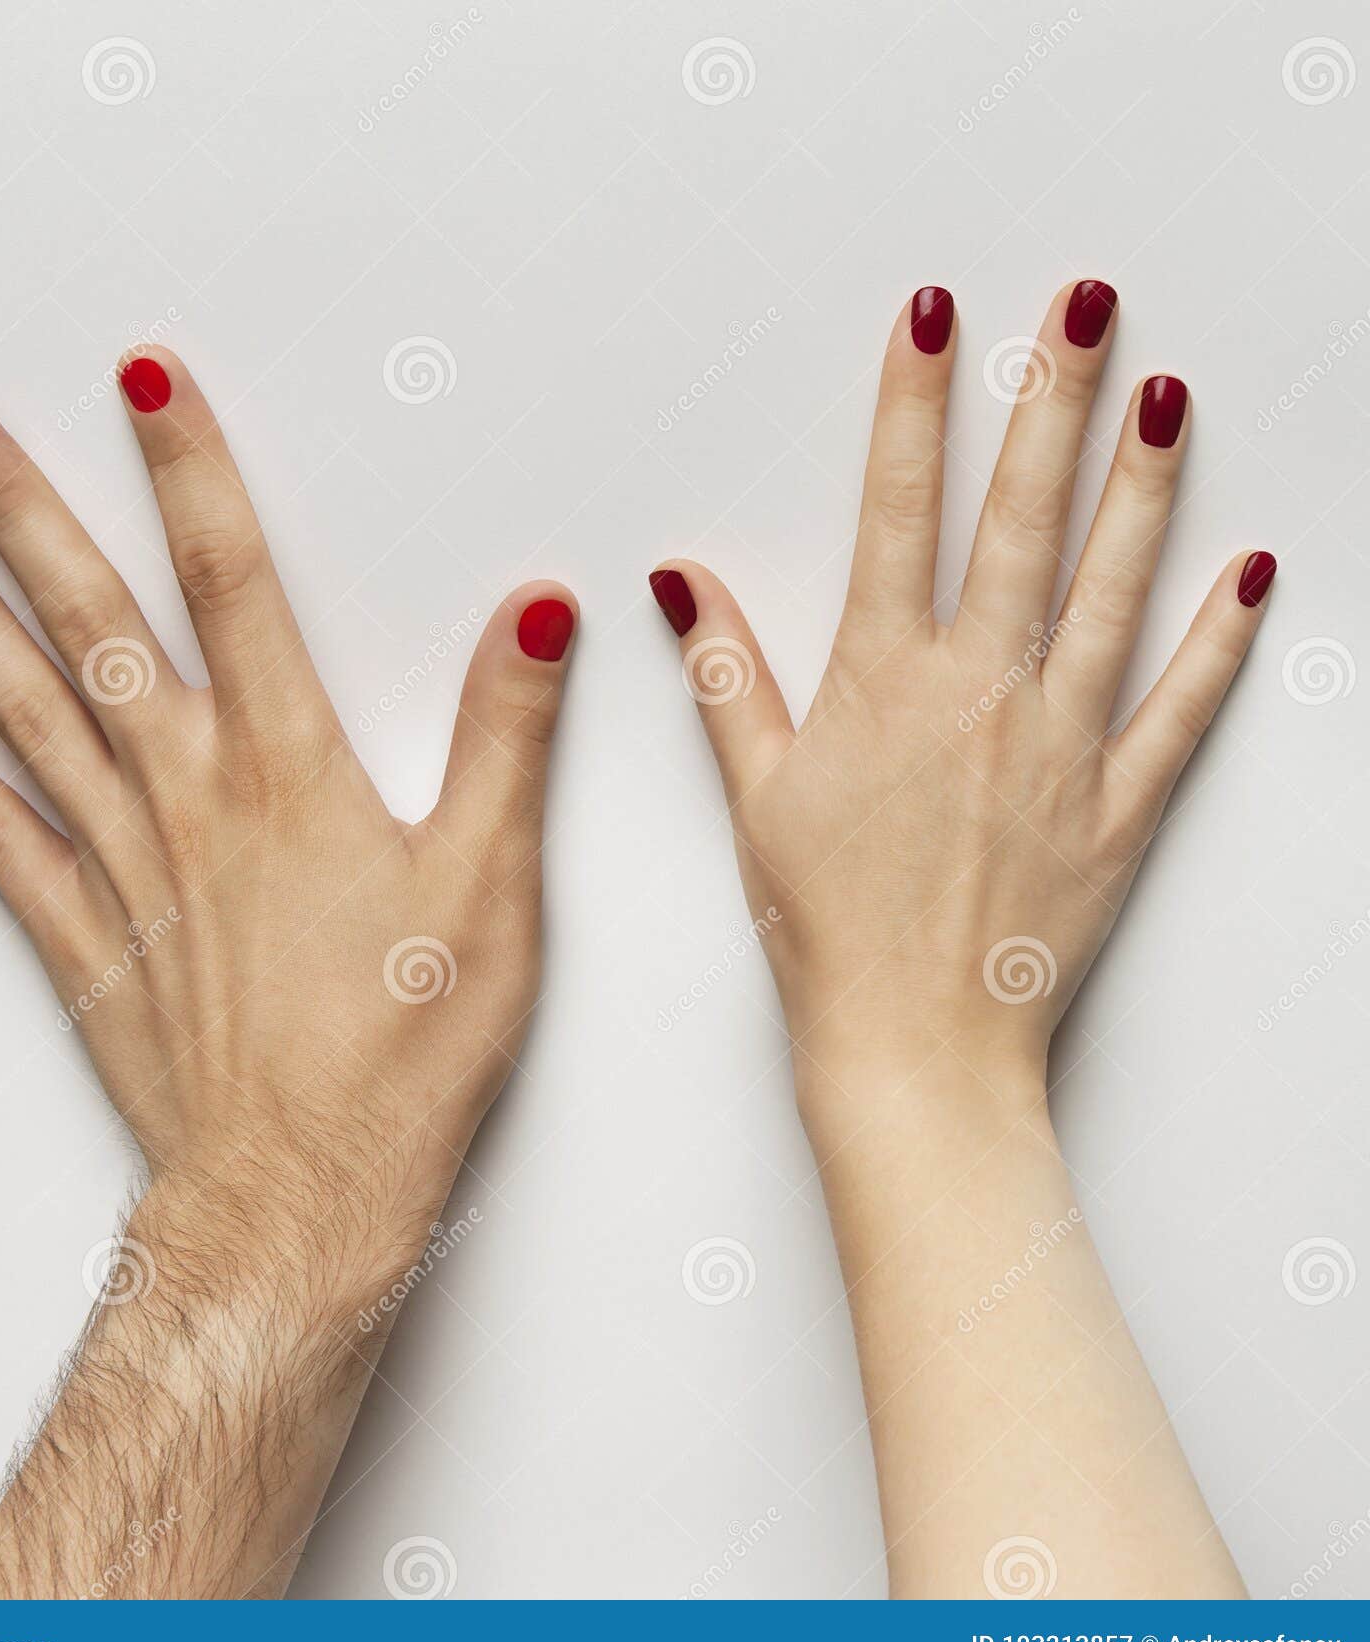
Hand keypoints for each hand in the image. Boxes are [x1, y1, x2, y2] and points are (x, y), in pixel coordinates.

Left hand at [0, 346, 576, 1290]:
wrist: (302, 1193)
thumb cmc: (400, 1053)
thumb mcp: (492, 883)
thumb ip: (508, 734)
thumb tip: (535, 613)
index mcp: (289, 771)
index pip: (233, 582)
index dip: (190, 470)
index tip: (144, 379)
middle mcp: (189, 798)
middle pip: (96, 624)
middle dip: (24, 511)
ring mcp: (124, 867)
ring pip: (26, 711)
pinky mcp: (88, 939)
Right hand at [649, 281, 1271, 1098]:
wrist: (914, 1045)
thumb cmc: (826, 929)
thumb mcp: (756, 796)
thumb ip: (726, 676)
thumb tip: (682, 582)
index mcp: (882, 681)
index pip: (898, 508)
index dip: (915, 402)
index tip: (937, 318)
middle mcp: (979, 690)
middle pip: (1019, 517)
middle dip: (1053, 398)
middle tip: (1086, 305)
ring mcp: (1060, 742)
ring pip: (1110, 586)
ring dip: (1141, 483)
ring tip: (1167, 394)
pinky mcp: (1119, 803)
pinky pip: (1181, 706)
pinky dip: (1221, 639)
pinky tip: (1251, 572)